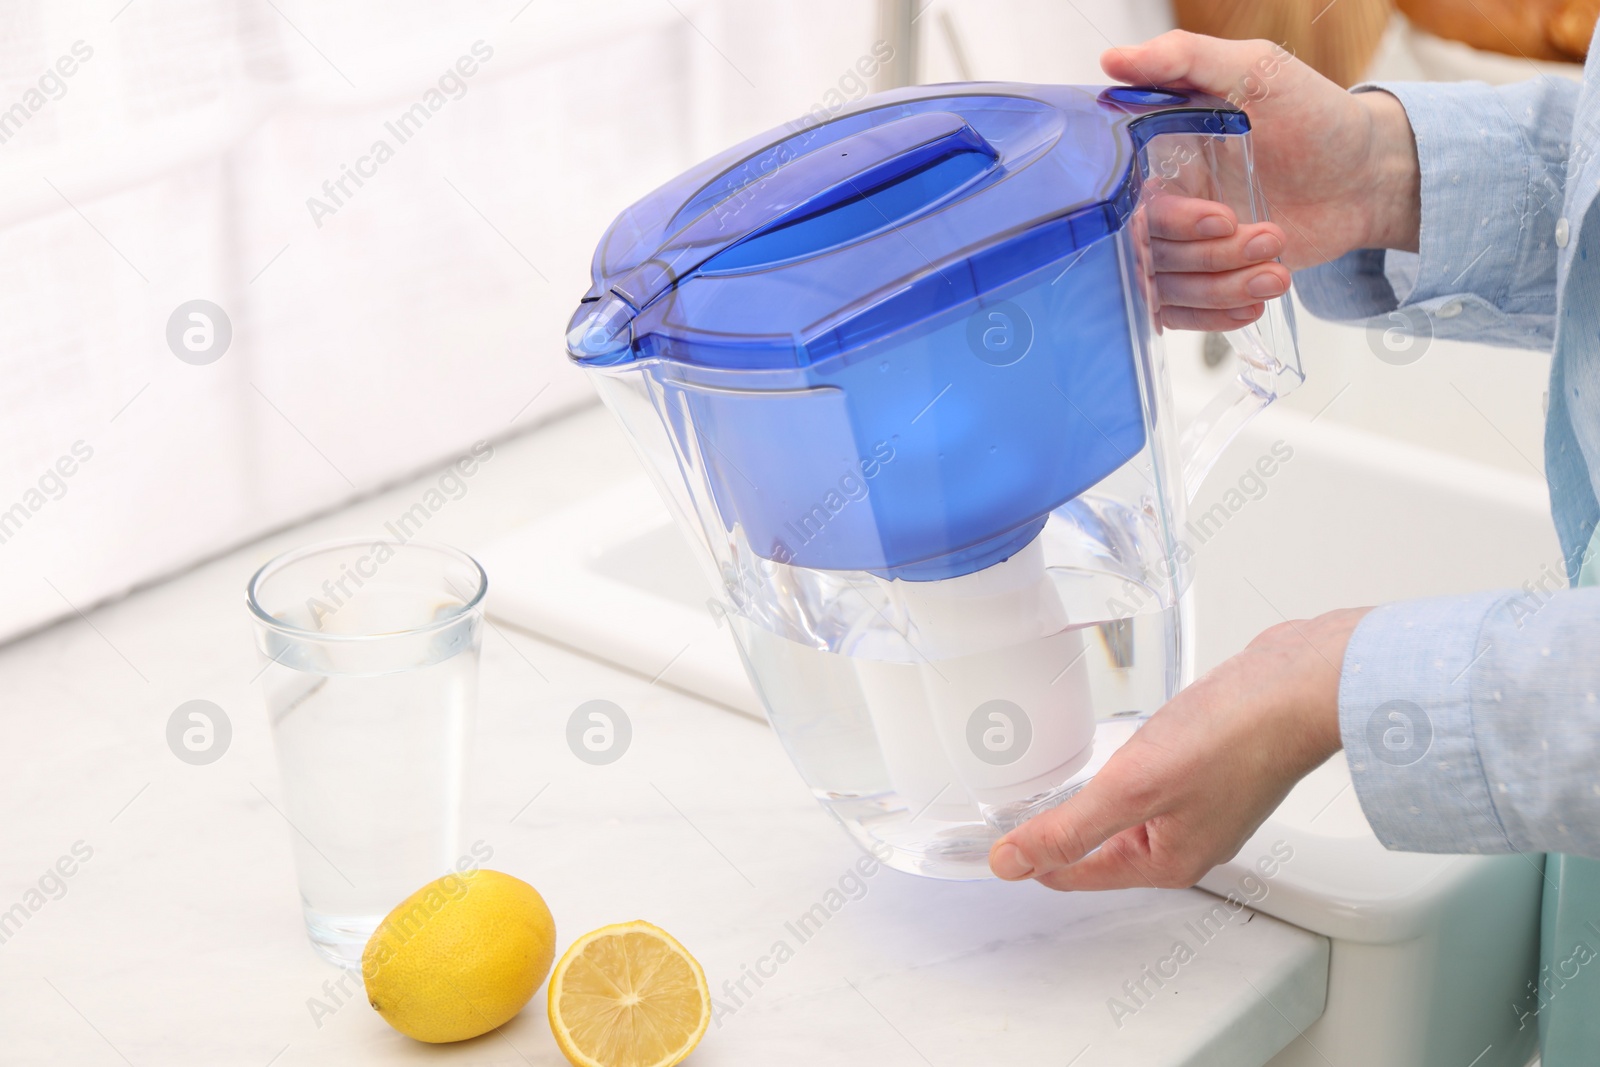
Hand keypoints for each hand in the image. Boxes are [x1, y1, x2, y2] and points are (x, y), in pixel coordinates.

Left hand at [989, 607, 1371, 889]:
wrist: (1300, 687)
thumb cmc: (1233, 737)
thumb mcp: (1132, 788)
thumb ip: (1068, 828)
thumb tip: (1011, 863)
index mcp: (1168, 861)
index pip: (1079, 873)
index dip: (1032, 859)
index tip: (993, 847)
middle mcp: (1189, 841)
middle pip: (1106, 848)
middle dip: (1064, 832)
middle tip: (1016, 816)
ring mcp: (1206, 805)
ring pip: (1133, 814)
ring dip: (1097, 801)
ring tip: (1059, 788)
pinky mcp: (1217, 768)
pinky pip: (1159, 782)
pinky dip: (1131, 773)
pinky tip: (1122, 752)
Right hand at [1102, 31, 1419, 330]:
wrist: (1367, 173)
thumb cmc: (1315, 116)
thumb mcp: (1255, 69)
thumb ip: (1184, 58)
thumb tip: (1114, 59)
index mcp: (1158, 155)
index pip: (1130, 205)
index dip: (1172, 220)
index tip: (1221, 216)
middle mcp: (1163, 201)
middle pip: (1149, 254)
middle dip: (1211, 255)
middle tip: (1271, 234)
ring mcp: (1184, 245)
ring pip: (1170, 289)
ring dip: (1226, 284)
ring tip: (1278, 261)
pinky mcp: (1207, 279)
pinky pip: (1185, 315)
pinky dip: (1218, 315)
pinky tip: (1256, 297)